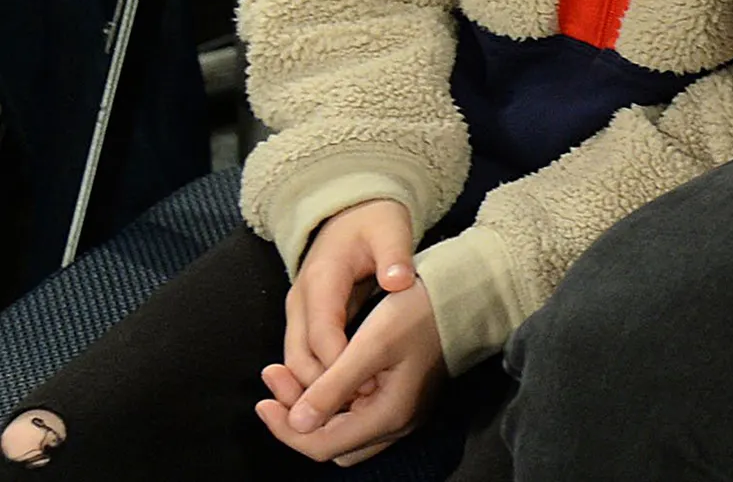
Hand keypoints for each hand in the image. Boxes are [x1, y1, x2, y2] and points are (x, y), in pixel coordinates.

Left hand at [257, 281, 444, 465]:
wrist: (467, 292)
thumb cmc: (420, 312)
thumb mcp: (372, 343)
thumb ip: (333, 386)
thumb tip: (295, 423)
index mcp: (388, 416)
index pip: (321, 444)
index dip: (285, 428)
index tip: (262, 400)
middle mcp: (395, 424)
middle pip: (330, 442)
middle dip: (295, 417)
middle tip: (275, 381)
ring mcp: (401, 412)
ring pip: (342, 430)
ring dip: (312, 409)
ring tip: (290, 377)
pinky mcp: (402, 396)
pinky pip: (357, 412)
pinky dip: (332, 400)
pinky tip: (321, 374)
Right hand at [278, 199, 418, 395]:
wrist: (351, 209)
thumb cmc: (375, 220)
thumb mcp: (391, 229)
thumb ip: (395, 256)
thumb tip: (398, 281)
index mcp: (322, 279)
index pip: (323, 336)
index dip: (341, 367)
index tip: (369, 388)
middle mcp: (300, 300)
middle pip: (301, 358)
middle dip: (326, 388)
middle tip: (363, 406)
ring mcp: (298, 311)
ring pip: (297, 363)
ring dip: (319, 388)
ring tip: (357, 407)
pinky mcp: (304, 318)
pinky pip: (304, 357)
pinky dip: (319, 378)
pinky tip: (348, 391)